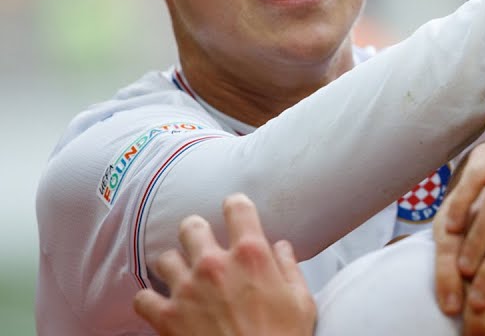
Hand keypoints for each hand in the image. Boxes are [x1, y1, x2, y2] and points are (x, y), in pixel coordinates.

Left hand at [133, 193, 314, 335]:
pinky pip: (142, 298)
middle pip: (191, 227)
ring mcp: (187, 290)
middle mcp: (215, 265)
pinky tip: (161, 304)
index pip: (236, 208)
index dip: (235, 207)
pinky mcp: (166, 318)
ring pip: (165, 258)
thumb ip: (289, 268)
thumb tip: (282, 249)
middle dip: (197, 233)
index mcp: (251, 256)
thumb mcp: (302, 301)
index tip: (235, 212)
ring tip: (183, 277)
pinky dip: (150, 300)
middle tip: (204, 245)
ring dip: (175, 266)